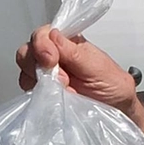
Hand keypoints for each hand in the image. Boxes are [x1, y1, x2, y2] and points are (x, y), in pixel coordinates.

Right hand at [16, 27, 138, 113]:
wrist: (117, 110)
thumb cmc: (113, 86)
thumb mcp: (99, 67)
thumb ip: (75, 53)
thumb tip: (53, 35)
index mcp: (67, 43)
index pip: (43, 34)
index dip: (42, 44)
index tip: (52, 60)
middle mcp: (53, 56)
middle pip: (28, 50)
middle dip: (39, 65)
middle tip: (62, 80)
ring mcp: (46, 75)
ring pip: (25, 70)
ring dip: (39, 81)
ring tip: (63, 91)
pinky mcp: (43, 92)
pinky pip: (28, 90)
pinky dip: (38, 94)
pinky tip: (54, 98)